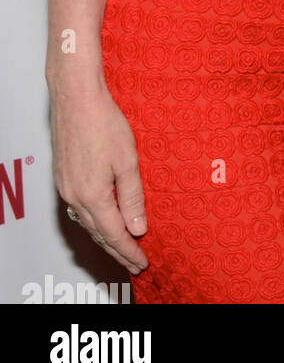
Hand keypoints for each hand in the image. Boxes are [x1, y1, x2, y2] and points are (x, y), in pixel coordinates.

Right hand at [50, 83, 148, 274]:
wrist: (76, 99)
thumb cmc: (104, 124)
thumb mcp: (127, 161)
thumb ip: (132, 197)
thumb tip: (137, 228)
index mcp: (92, 196)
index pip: (114, 234)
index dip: (129, 251)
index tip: (142, 263)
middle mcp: (74, 197)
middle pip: (98, 233)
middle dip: (117, 250)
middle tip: (134, 264)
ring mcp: (65, 188)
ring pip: (86, 223)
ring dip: (104, 237)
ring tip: (121, 247)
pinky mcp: (62, 177)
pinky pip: (78, 209)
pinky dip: (93, 220)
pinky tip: (101, 219)